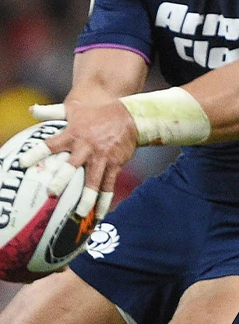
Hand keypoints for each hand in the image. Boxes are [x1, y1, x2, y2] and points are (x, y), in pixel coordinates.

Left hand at [19, 100, 138, 217]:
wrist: (129, 118)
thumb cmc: (97, 115)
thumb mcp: (74, 109)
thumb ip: (52, 112)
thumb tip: (31, 110)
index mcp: (73, 134)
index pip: (50, 144)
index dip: (36, 153)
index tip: (23, 163)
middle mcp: (86, 148)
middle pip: (71, 166)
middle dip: (61, 180)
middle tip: (51, 193)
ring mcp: (101, 158)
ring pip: (93, 181)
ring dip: (86, 198)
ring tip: (79, 213)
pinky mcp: (114, 165)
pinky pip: (108, 186)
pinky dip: (104, 201)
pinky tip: (99, 214)